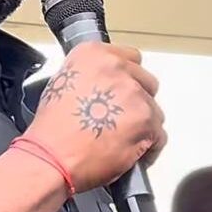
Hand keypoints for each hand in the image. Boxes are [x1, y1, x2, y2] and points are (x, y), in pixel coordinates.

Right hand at [23, 42, 166, 191]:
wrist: (52, 156)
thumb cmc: (51, 128)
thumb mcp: (61, 83)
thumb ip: (89, 75)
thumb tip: (103, 83)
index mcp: (93, 55)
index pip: (129, 57)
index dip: (127, 76)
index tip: (122, 89)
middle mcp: (116, 68)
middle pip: (145, 81)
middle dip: (136, 99)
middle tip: (120, 117)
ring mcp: (134, 93)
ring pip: (154, 109)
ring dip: (142, 123)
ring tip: (122, 138)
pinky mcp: (146, 120)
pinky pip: (159, 134)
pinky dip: (149, 146)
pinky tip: (131, 153)